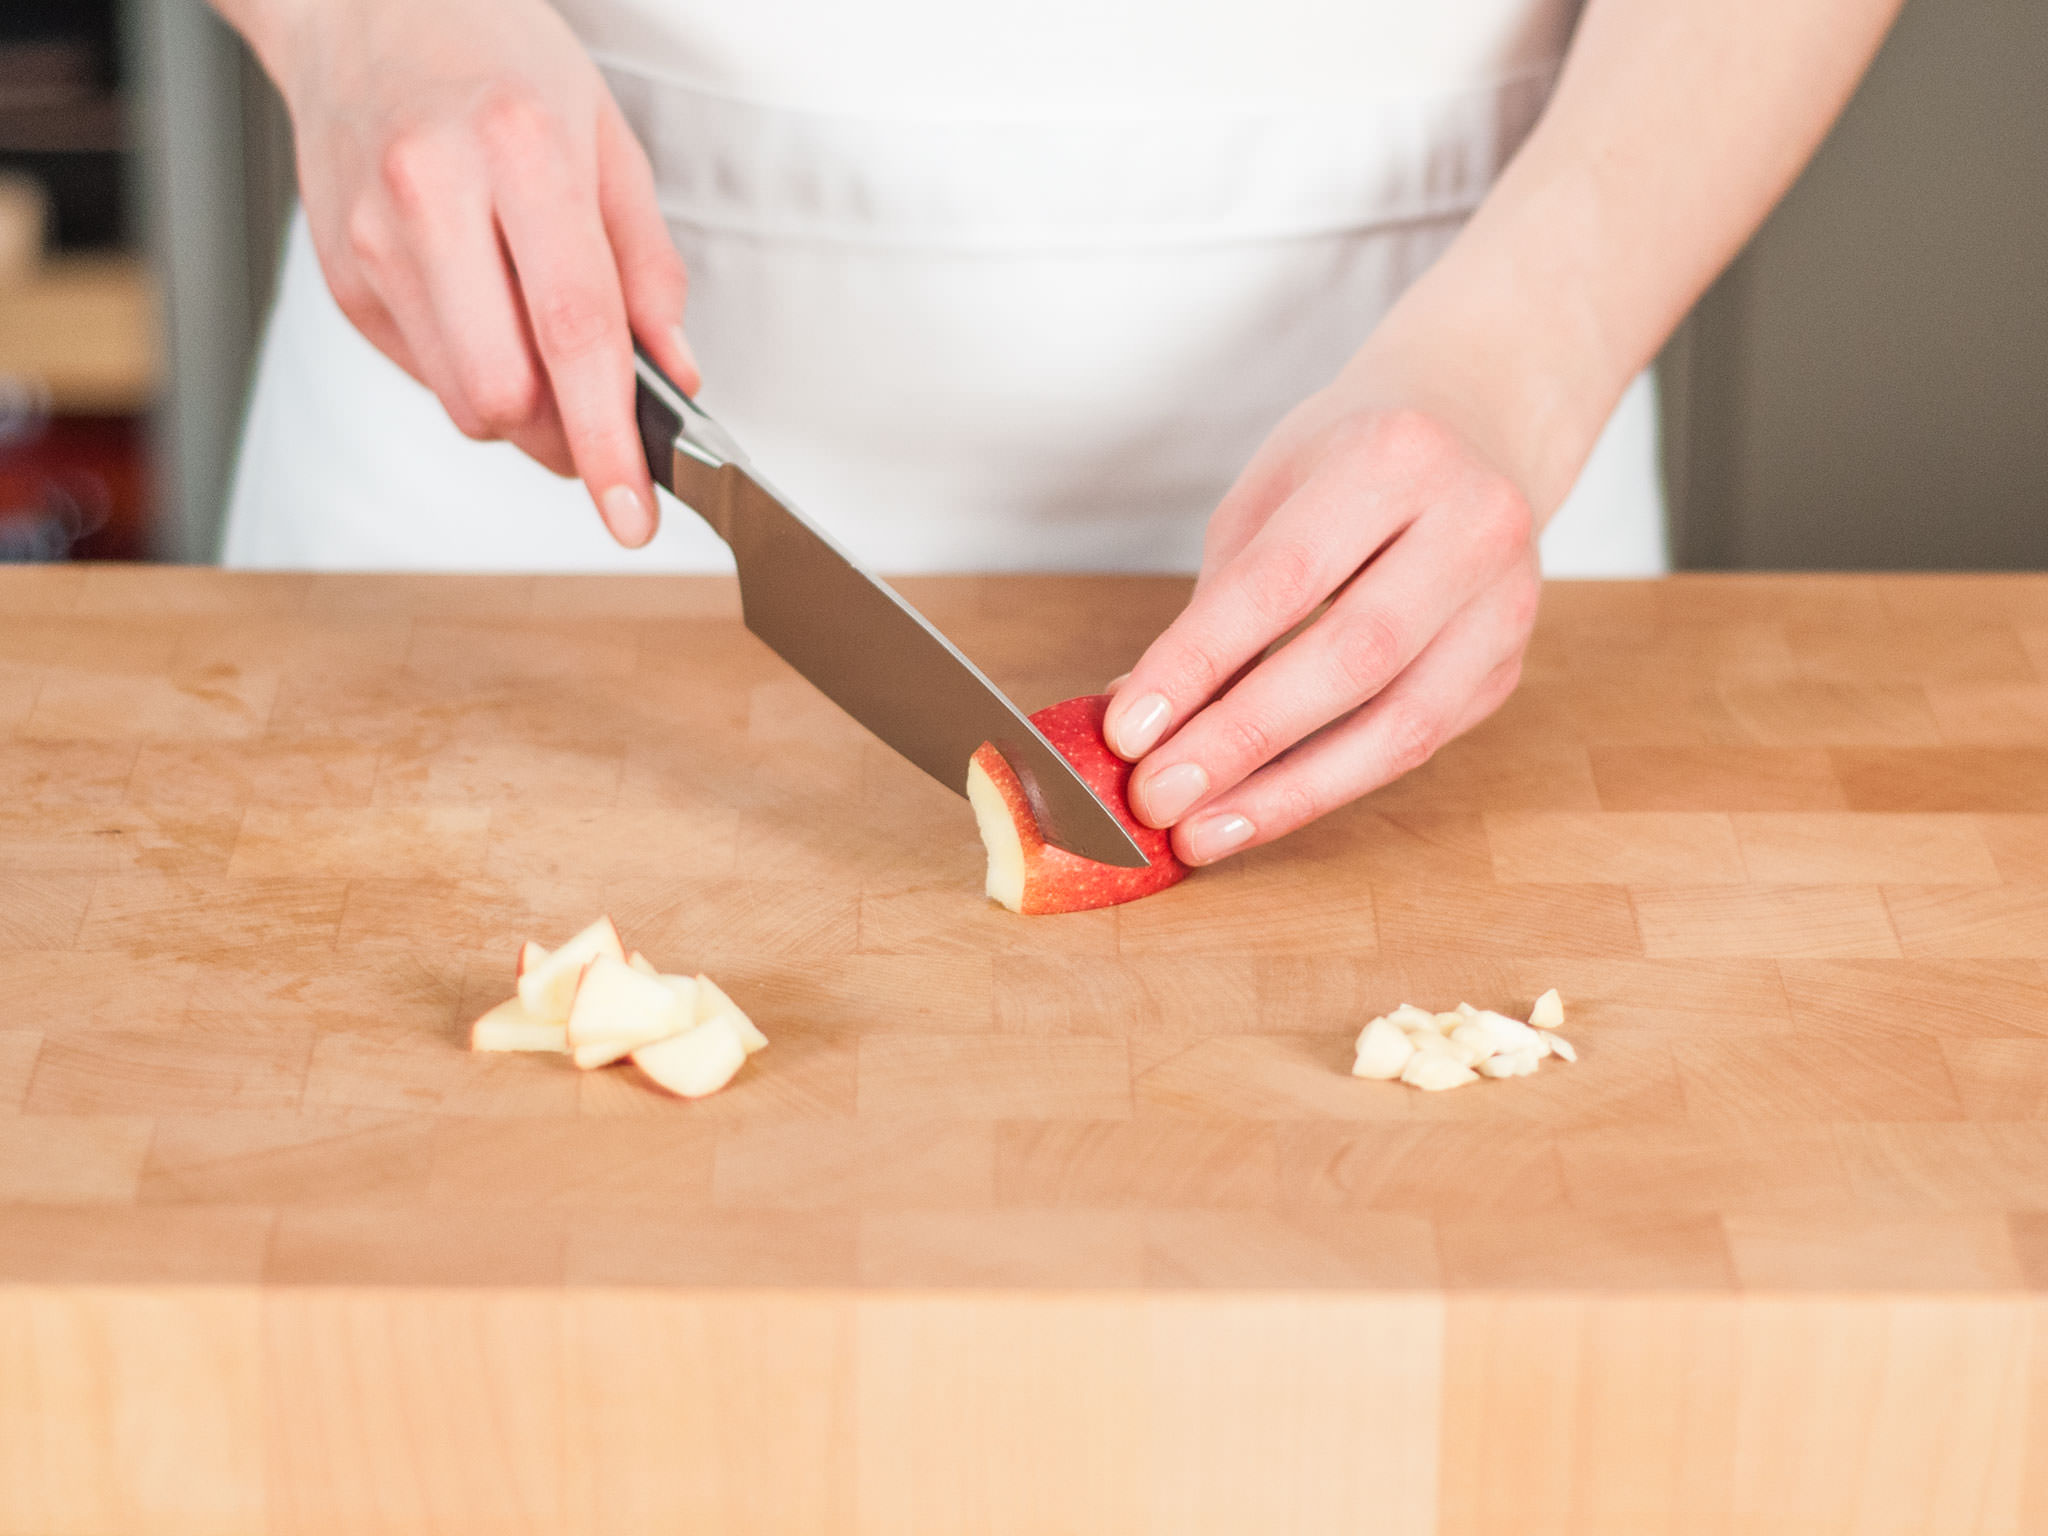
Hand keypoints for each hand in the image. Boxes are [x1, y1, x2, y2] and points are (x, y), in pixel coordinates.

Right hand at [252, 0, 697, 545]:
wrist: (362, 8)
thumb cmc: (496, 61)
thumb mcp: (606, 138)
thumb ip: (647, 266)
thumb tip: (676, 374)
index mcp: (517, 151)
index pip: (574, 332)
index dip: (609, 440)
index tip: (634, 510)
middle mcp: (431, 195)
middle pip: (506, 394)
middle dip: (565, 434)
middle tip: (600, 415)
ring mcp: (371, 241)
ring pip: (463, 402)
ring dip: (521, 409)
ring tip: (538, 339)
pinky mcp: (340, 278)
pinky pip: (427, 375)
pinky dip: (473, 371)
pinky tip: (482, 307)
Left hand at [1102, 389, 1541, 865]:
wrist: (1477, 428)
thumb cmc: (1349, 462)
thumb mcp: (1270, 496)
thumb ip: (1214, 606)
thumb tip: (1136, 719)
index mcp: (1396, 458)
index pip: (1282, 580)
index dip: (1198, 663)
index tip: (1128, 730)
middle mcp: (1472, 526)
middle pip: (1350, 657)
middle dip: (1242, 740)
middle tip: (1158, 797)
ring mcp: (1506, 603)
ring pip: (1400, 725)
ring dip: (1289, 791)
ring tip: (1204, 830)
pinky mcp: (1506, 667)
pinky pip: (1415, 746)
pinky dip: (1331, 784)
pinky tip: (1262, 809)